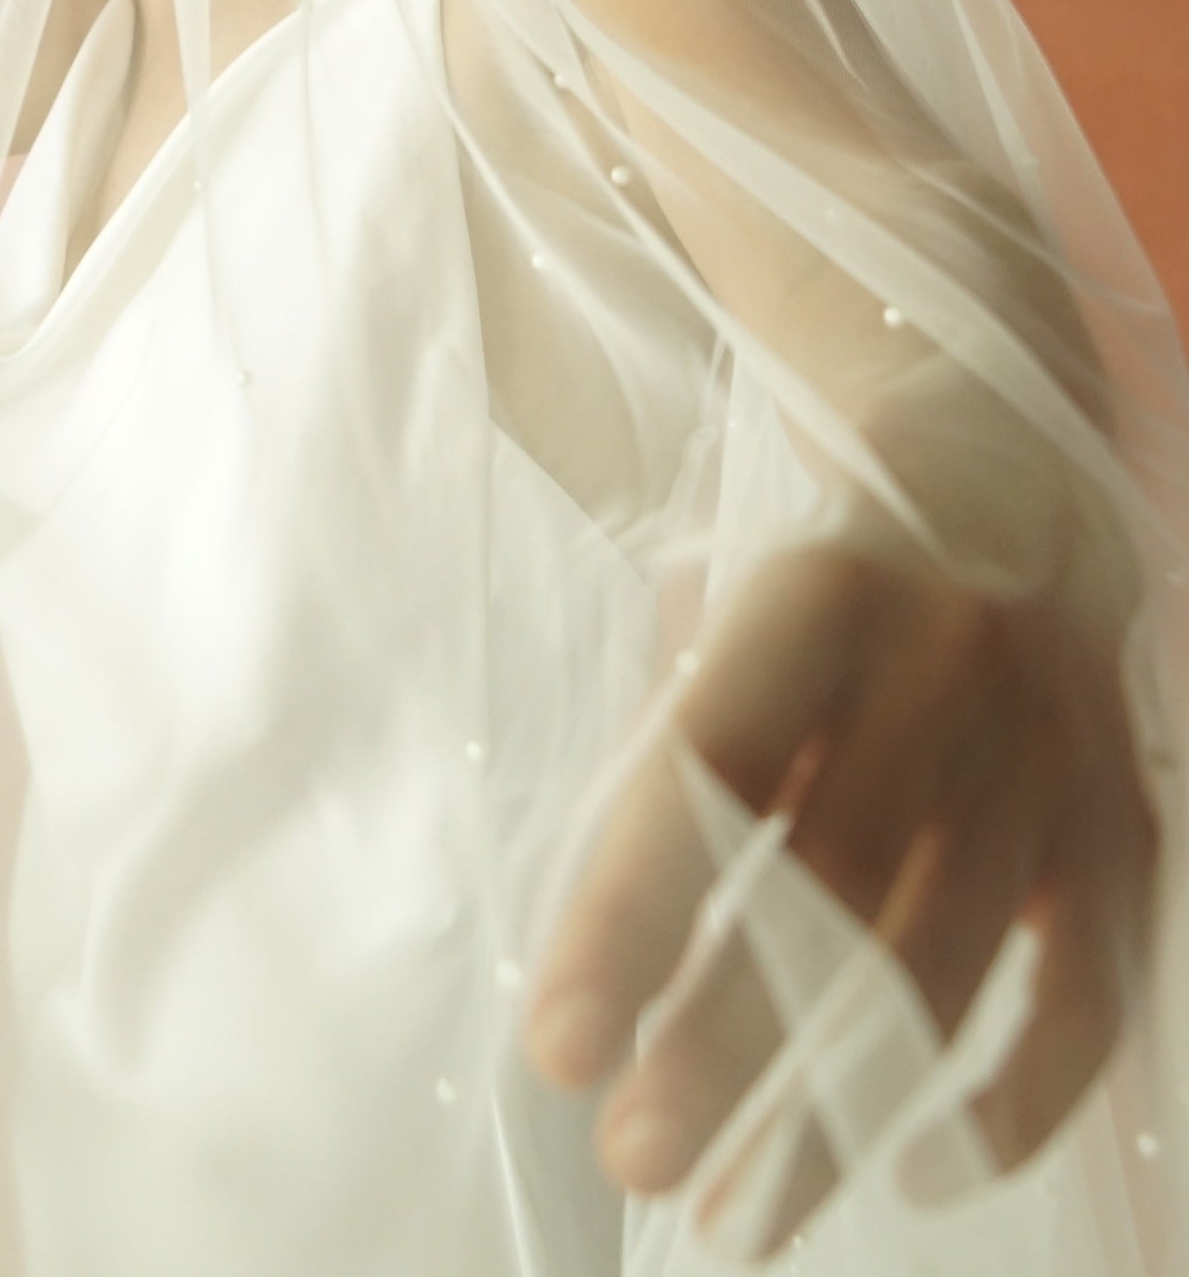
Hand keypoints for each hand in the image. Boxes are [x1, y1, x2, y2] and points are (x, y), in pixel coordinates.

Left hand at [522, 520, 1160, 1251]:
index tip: (558, 1046)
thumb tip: (609, 967)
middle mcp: (947, 663)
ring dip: (836, 1105)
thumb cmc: (823, 588)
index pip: (708, 767)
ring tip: (736, 1210)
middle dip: (723, 1041)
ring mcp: (1051, 750)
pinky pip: (1085, 993)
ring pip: (942, 959)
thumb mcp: (736, 615)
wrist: (1006, 478)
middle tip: (630, 1154)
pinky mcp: (1125, 824)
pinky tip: (919, 1170)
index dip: (628, 915)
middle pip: (827, 882)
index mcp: (817, 592)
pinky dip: (1014, 1102)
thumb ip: (685, 754)